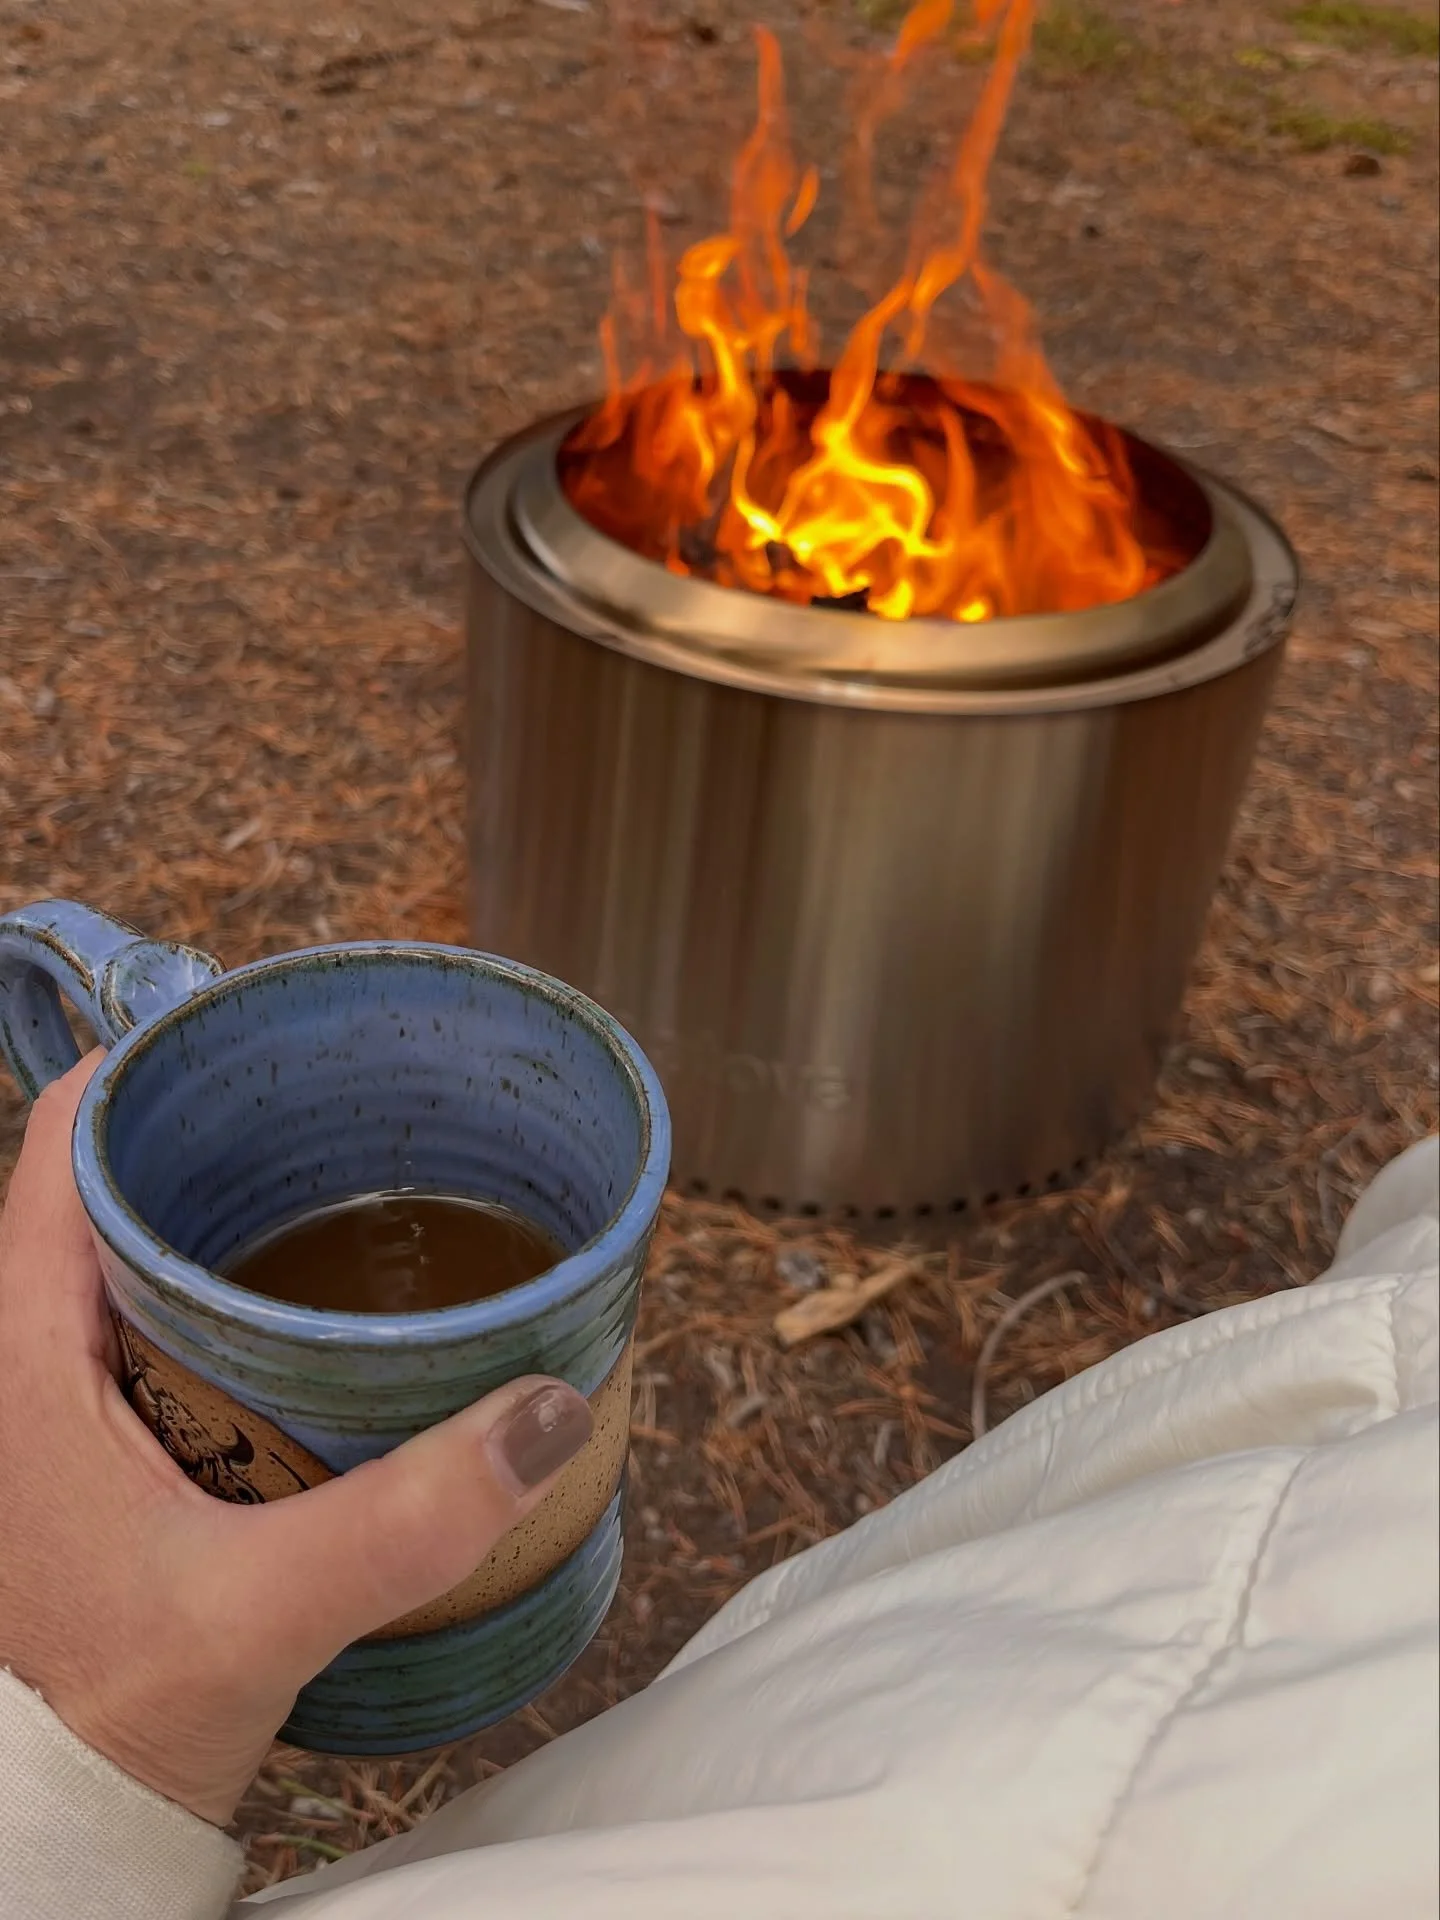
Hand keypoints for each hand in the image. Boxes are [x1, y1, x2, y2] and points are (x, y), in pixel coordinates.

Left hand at [0, 1055, 594, 1825]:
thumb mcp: (262, 1607)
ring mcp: (66, 1402)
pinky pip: (166, 1325)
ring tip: (350, 1193)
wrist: (61, 1823)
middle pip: (117, 1181)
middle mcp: (31, 1357)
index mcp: (25, 1354)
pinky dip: (237, 1295)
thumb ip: (407, 1518)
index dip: (153, 1062)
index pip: (63, 1143)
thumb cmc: (106, 1715)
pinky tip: (322, 1321)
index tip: (261, 1031)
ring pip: (144, 1255)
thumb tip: (543, 1410)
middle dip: (226, 1130)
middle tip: (345, 1110)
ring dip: (234, 1215)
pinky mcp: (109, 1450)